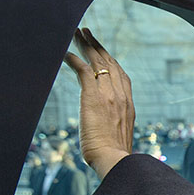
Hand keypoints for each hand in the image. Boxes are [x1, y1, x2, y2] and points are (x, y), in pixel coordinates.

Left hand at [62, 28, 135, 178]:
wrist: (116, 161)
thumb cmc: (115, 157)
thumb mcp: (118, 137)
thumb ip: (113, 126)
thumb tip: (106, 131)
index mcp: (128, 105)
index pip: (120, 76)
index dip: (111, 60)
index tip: (102, 51)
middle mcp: (121, 96)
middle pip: (110, 63)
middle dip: (97, 46)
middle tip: (86, 32)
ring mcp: (109, 95)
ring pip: (98, 62)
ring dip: (86, 46)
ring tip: (77, 33)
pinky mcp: (94, 97)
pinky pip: (84, 71)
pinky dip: (74, 60)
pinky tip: (65, 52)